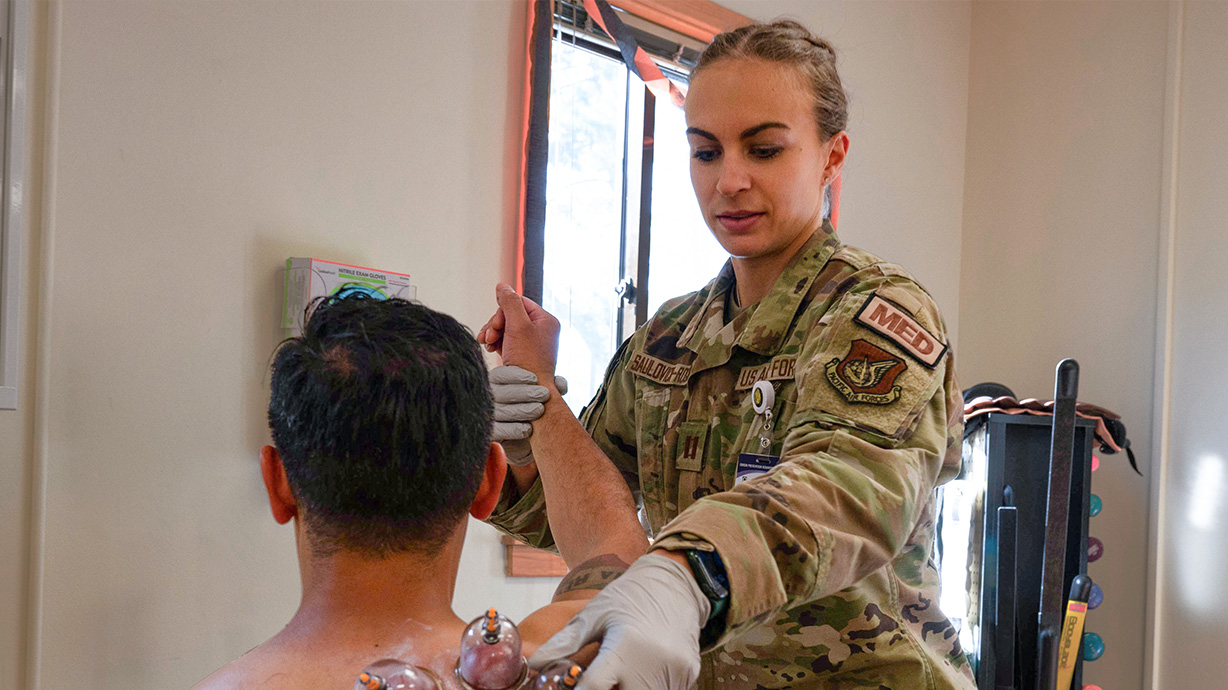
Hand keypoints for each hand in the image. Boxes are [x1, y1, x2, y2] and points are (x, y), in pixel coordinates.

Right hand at [487, 284, 559, 381]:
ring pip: (506, 327)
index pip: (519, 303)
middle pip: (511, 315)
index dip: (503, 311)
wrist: (528, 390)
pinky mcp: (522, 353)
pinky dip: (496, 342)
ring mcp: (531, 342)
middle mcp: (541, 330)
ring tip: (486, 343)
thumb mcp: (518, 326)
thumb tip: (502, 286)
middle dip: (496, 324)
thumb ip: (509, 303)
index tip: (496, 325)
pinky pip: (506, 340)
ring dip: (493, 333)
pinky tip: (490, 348)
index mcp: (546, 320)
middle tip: (489, 336)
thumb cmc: (528, 360)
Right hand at [491, 365, 548, 466]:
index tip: (534, 379)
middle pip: (502, 392)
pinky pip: (499, 430)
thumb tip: (561, 383)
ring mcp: (486, 416)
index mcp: (496, 382)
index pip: (500, 375)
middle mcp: (488, 398)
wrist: (527, 440)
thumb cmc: (534, 408)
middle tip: (544, 395)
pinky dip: (514, 429)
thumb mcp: (543, 395)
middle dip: (525, 392)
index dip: (516, 375)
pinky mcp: (490, 434)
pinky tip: (528, 429)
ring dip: (522, 410)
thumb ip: (552, 386)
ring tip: (539, 410)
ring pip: (501, 411)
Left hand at [528, 553, 708, 689]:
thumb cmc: (630, 596)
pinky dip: (648, 687)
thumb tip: (535, 663)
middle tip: (603, 681)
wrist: (675, 583)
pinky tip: (640, 674)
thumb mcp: (594, 615)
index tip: (576, 686)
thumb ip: (565, 643)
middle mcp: (651, 662)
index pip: (593, 688)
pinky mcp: (688, 674)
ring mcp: (673, 670)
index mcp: (623, 645)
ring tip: (621, 674)